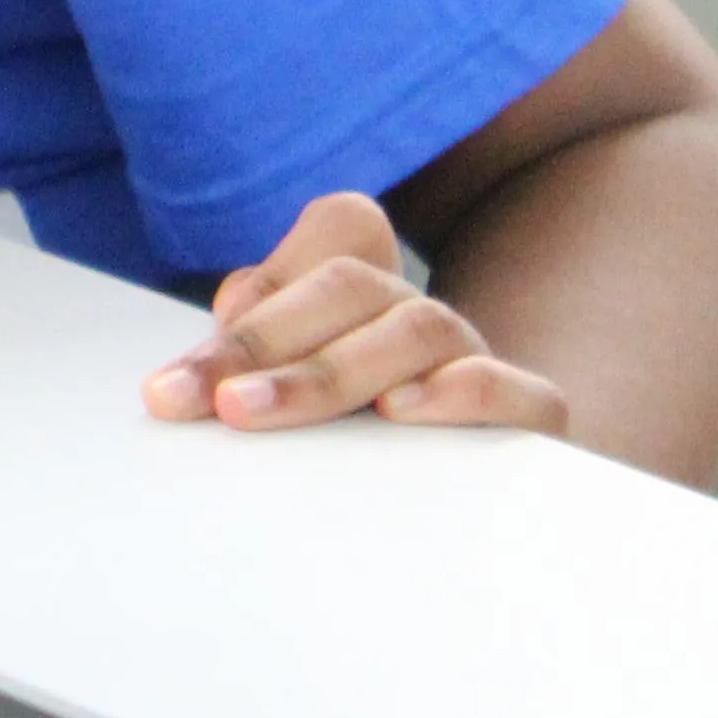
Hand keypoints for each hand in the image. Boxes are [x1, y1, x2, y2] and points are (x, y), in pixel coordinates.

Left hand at [143, 190, 570, 438]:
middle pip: (349, 285)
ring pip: (418, 328)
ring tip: (254, 408)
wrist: (469, 491)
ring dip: (327, 371)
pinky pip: (515, 389)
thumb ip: (257, 339)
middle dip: (260, 342)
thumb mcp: (294, 375)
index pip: (342, 226)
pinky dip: (459, 391)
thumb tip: (223, 323)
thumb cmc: (351, 427)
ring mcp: (476, 356)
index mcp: (368, 286)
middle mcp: (419, 309)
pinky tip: (399, 412)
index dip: (269, 276)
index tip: (187, 370)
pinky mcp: (531, 415)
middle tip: (202, 401)